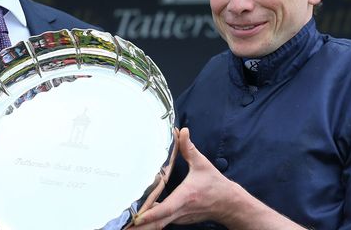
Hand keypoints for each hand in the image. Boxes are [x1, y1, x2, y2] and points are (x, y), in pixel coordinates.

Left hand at [130, 128, 304, 229]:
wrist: (228, 204)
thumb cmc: (214, 184)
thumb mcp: (202, 164)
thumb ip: (189, 148)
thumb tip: (181, 131)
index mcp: (185, 197)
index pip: (165, 209)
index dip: (150, 214)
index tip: (136, 217)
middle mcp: (180, 211)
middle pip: (156, 223)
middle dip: (139, 227)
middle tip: (122, 227)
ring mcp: (179, 218)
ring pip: (157, 225)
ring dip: (142, 227)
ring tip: (124, 226)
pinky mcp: (178, 220)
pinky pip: (161, 223)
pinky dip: (149, 223)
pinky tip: (136, 221)